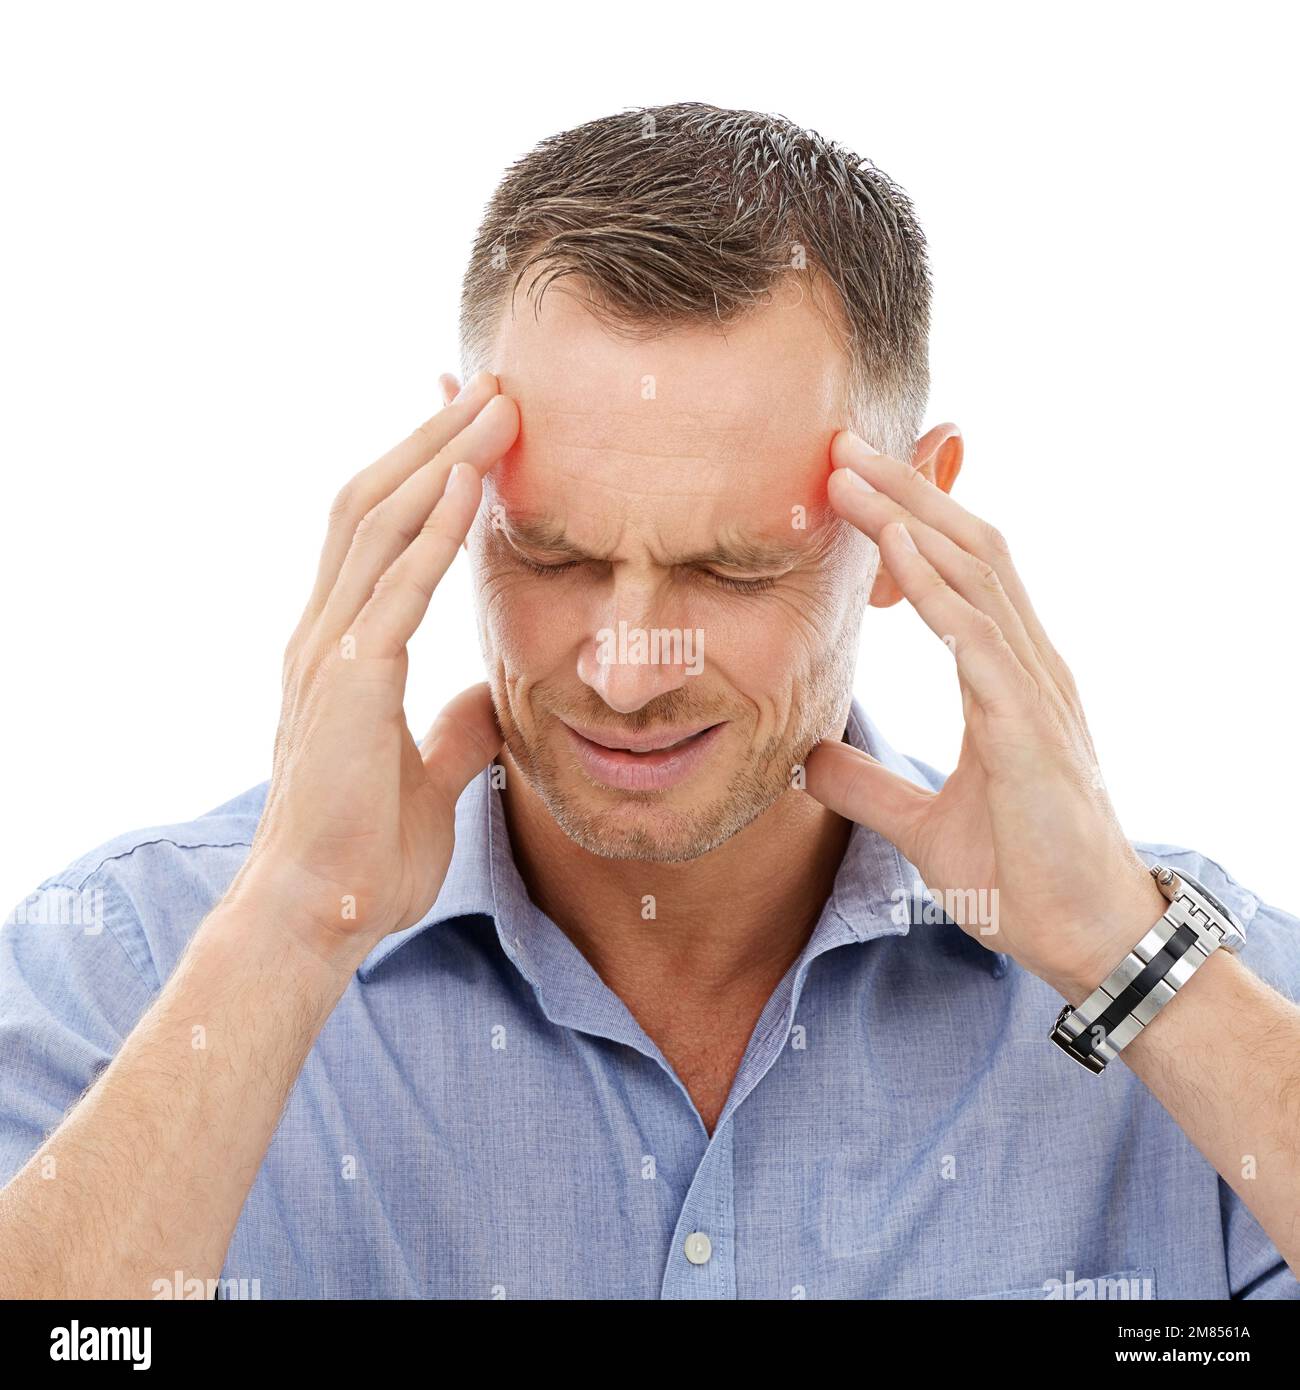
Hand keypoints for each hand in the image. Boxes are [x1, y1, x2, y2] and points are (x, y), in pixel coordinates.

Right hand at [228, 371, 519, 966]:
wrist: (318, 915)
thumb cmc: (364, 853)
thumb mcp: (427, 776)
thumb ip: (452, 730)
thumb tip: (489, 701)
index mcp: (340, 649)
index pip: (374, 530)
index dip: (417, 468)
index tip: (466, 421)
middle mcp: (323, 633)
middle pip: (372, 502)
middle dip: (432, 437)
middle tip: (491, 384)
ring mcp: (327, 653)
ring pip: (378, 524)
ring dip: (439, 457)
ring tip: (496, 405)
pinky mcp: (348, 682)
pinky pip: (396, 586)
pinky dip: (434, 528)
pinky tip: (473, 482)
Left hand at [804, 431, 1166, 1002]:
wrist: (1086, 942)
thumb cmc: (1023, 880)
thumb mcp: (923, 827)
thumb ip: (868, 789)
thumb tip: (807, 762)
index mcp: (1009, 681)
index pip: (960, 576)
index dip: (907, 523)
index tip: (848, 484)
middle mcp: (1030, 669)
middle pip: (969, 551)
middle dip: (905, 494)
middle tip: (841, 447)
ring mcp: (1037, 694)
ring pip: (977, 578)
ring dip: (912, 521)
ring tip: (852, 475)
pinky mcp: (1032, 731)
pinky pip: (982, 643)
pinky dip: (940, 593)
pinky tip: (897, 554)